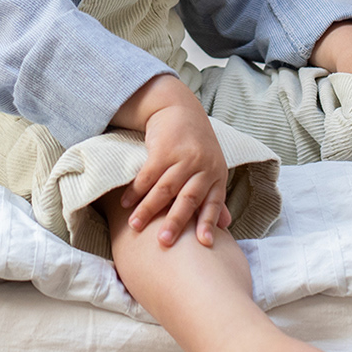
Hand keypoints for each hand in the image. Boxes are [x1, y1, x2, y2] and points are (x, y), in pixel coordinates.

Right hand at [111, 75, 232, 246]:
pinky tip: (126, 203)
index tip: (204, 243)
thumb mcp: (211, 168)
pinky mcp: (163, 149)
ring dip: (148, 209)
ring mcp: (183, 157)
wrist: (178, 107)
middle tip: (164, 242)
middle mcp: (203, 167)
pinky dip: (136, 190)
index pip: (214, 202)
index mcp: (216, 174)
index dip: (209, 222)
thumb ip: (215, 197)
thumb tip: (225, 226)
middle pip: (188, 199)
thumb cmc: (196, 144)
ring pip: (164, 189)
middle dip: (176, 222)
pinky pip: (147, 174)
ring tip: (135, 226)